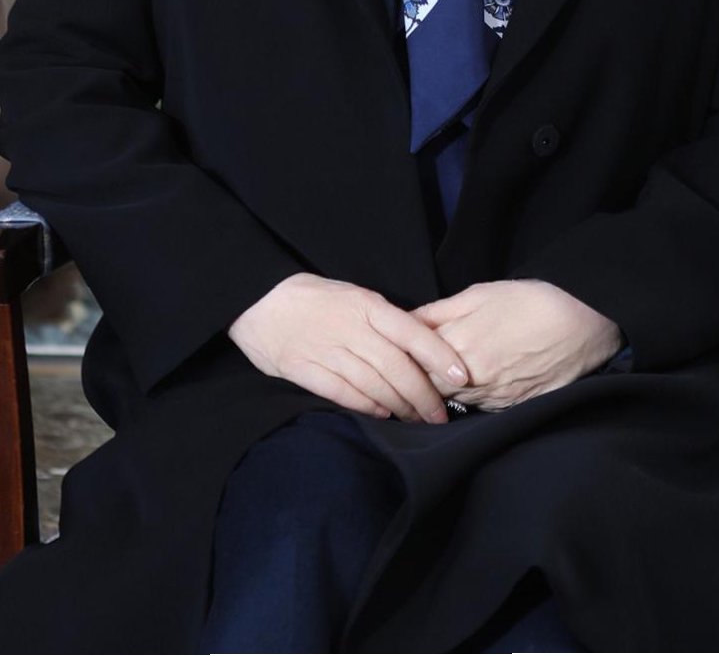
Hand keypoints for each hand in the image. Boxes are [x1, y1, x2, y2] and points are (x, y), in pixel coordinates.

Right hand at [227, 272, 471, 422]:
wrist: (258, 299)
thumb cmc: (312, 298)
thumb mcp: (352, 297)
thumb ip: (380, 321)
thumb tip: (417, 347)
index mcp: (366, 305)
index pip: (412, 331)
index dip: (439, 356)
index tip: (460, 376)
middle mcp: (351, 327)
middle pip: (397, 367)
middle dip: (424, 396)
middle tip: (441, 415)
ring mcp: (327, 350)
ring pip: (375, 384)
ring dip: (401, 406)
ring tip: (417, 421)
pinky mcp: (305, 370)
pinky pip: (344, 393)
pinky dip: (367, 406)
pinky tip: (382, 414)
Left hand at [410, 279, 623, 411]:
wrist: (582, 324)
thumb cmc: (530, 301)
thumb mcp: (479, 294)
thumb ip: (439, 311)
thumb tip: (406, 320)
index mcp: (459, 343)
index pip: (412, 362)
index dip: (401, 358)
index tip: (392, 353)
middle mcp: (472, 377)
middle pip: (428, 388)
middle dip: (417, 379)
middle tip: (409, 368)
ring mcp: (492, 397)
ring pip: (452, 402)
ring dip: (441, 392)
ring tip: (436, 376)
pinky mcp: (510, 408)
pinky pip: (478, 408)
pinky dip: (469, 398)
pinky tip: (470, 383)